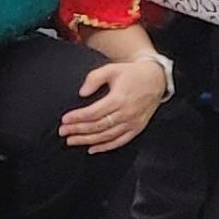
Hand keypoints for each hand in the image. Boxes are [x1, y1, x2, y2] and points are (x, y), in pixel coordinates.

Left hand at [60, 50, 174, 150]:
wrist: (156, 78)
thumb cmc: (132, 74)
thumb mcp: (112, 69)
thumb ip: (94, 78)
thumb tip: (82, 93)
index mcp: (119, 98)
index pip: (93, 113)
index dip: (77, 118)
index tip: (64, 120)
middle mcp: (126, 113)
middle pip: (97, 126)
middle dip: (77, 130)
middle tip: (63, 132)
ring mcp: (133, 122)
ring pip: (106, 136)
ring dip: (87, 140)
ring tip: (72, 141)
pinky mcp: (137, 128)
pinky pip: (120, 141)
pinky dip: (105, 147)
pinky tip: (92, 148)